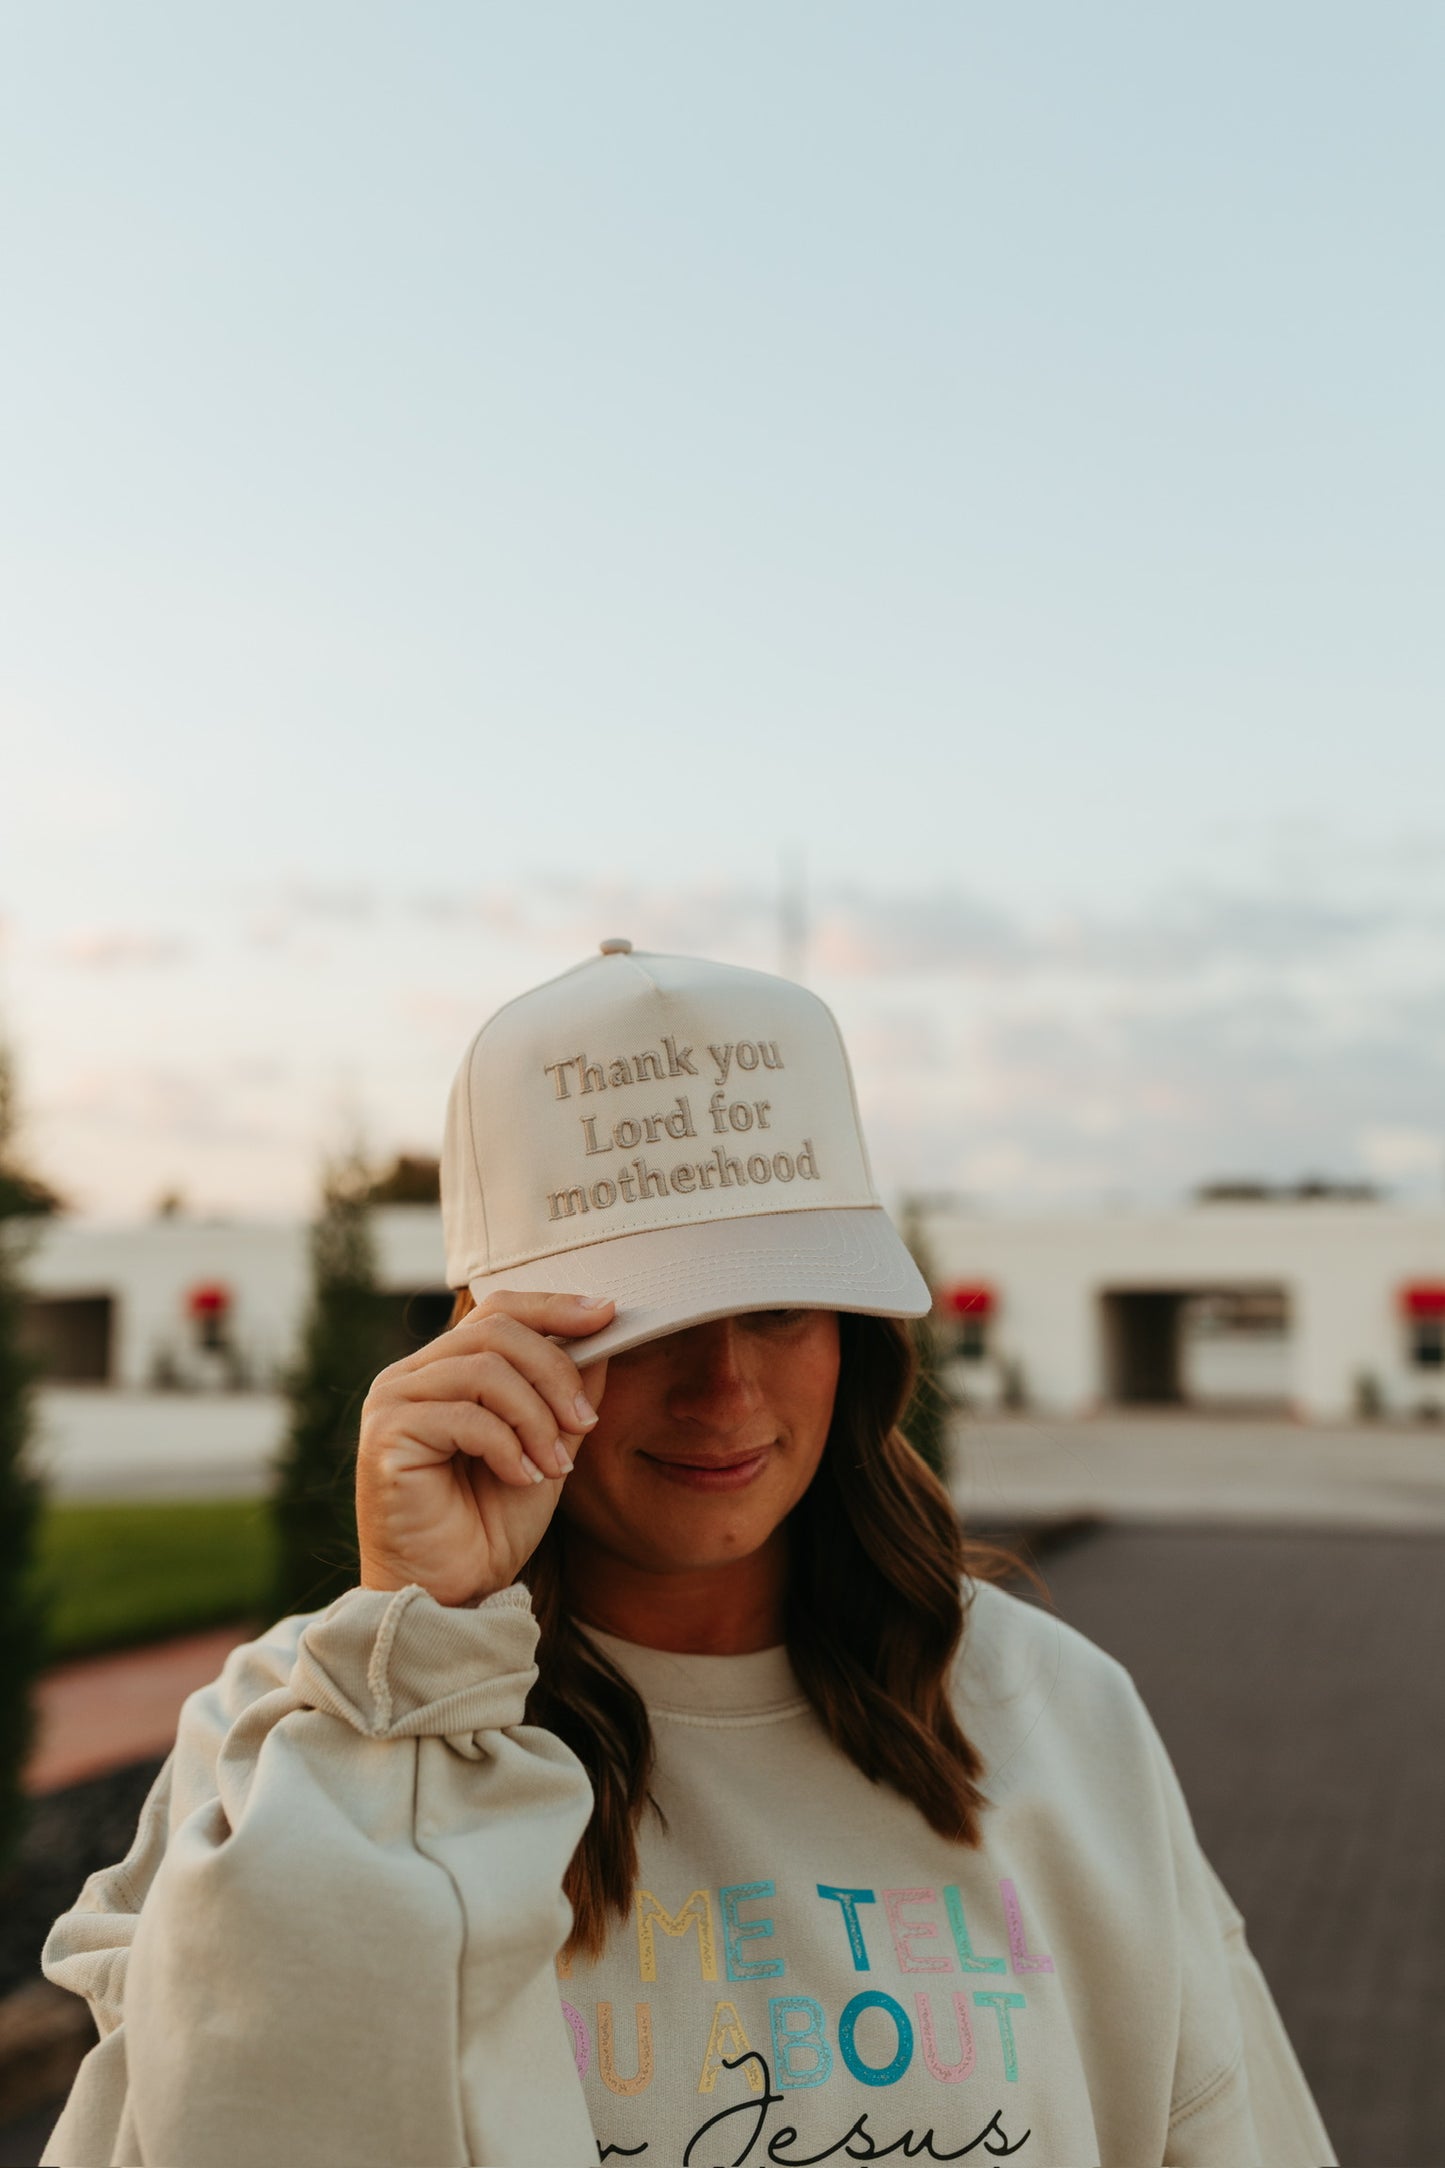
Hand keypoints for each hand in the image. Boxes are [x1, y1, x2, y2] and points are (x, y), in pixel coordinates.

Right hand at [355, 1292, 613, 1606]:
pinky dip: (508, 1446)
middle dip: (556, 1373)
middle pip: (496, 1332)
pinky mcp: (385, 1435)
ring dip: (536, 1418)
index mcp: (443, 1369)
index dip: (554, 1307)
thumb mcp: (546, 1448)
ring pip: (485, 1370)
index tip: (609, 1315)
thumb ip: (564, 1395)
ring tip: (555, 1466)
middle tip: (586, 1423)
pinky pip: (466, 1416)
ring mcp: (392, 1401)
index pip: (498, 1311)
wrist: (451, 1594)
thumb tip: (603, 1335)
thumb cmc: (491, 1525)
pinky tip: (522, 1479)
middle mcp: (410, 1375)